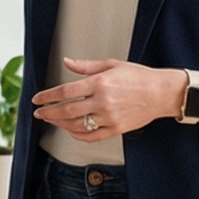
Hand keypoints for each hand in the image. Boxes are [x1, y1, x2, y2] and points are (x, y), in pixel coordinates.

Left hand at [32, 59, 181, 142]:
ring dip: (60, 124)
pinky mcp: (116, 129)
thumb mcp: (111, 65)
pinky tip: (71, 131)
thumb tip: (67, 62)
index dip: (48, 96)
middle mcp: (103, 101)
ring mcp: (109, 117)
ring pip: (76, 125)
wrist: (160, 93)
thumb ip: (86, 66)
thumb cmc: (138, 77)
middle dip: (48, 112)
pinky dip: (78, 135)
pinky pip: (91, 136)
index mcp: (100, 83)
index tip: (38, 99)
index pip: (65, 91)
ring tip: (52, 120)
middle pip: (67, 110)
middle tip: (39, 113)